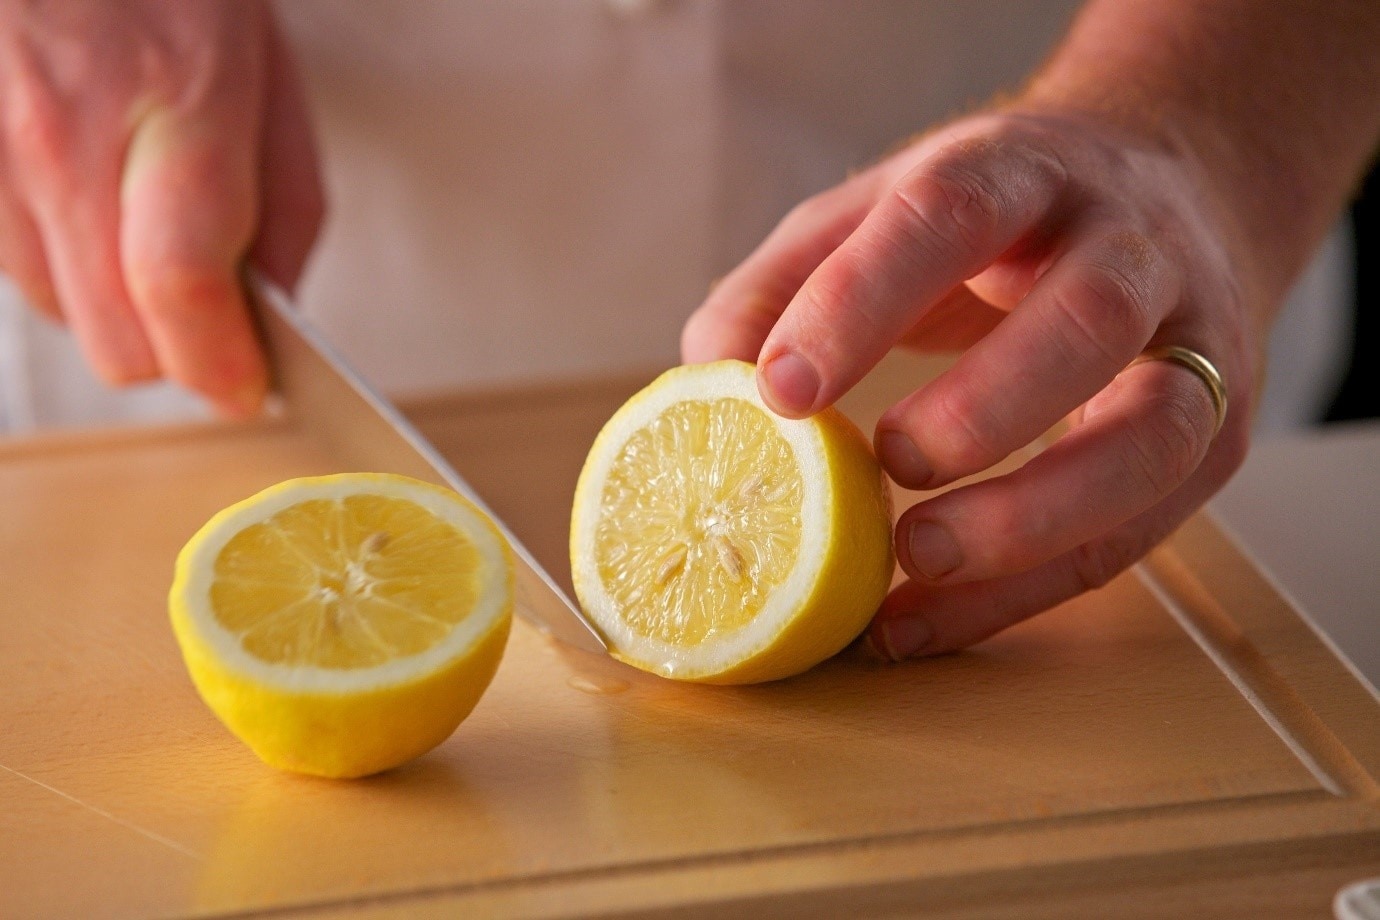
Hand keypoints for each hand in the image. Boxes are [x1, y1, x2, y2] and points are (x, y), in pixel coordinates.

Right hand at [0, 0, 322, 415]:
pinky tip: (91, 203)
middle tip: (213, 319)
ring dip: (115, 304)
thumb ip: (287, 209)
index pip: (182, 286)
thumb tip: (276, 320)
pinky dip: (62, 263)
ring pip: (58, 312)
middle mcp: (62, 132)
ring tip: (145, 229)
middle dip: (176, 350)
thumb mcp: (270, 75)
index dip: (219, 364)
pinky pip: (12, 265)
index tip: (248, 387)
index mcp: (179, 99)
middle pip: (116, 338)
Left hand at [681, 108, 1257, 658]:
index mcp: (1024, 171)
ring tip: (917, 562)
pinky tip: (926, 622)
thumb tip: (713, 379)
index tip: (778, 393)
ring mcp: (1193, 341)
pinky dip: (1027, 590)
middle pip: (1084, 322)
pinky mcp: (1217, 431)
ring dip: (1031, 519)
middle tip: (886, 470)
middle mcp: (1128, 245)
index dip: (859, 304)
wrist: (1167, 193)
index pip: (949, 216)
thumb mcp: (876, 214)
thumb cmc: (991, 223)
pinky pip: (1136, 531)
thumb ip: (785, 283)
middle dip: (980, 411)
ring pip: (1151, 437)